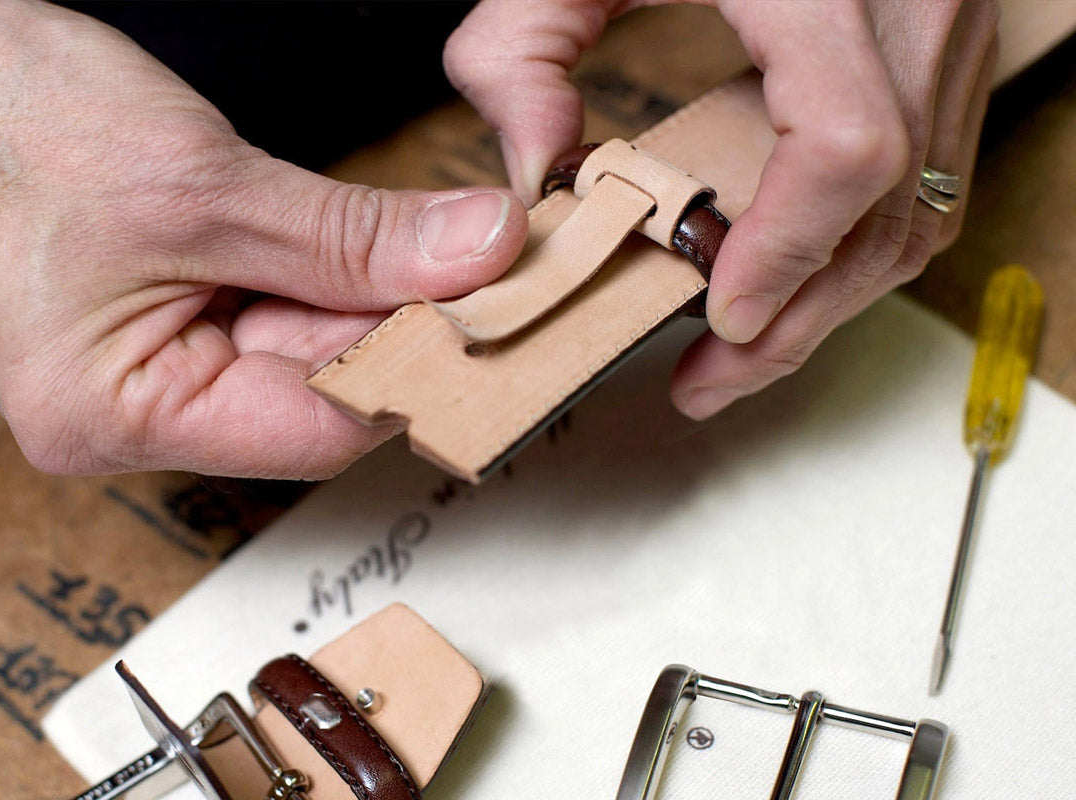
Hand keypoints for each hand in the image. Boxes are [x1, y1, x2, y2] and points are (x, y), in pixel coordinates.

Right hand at [0, 0, 526, 478]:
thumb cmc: (11, 121)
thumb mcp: (205, 185)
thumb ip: (353, 235)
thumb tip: (479, 254)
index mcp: (118, 416)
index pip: (312, 428)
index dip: (412, 373)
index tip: (494, 316)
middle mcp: (140, 414)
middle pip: (318, 389)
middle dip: (404, 324)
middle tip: (491, 263)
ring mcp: (157, 367)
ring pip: (310, 347)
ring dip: (377, 292)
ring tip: (449, 242)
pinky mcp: (175, 319)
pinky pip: (282, 309)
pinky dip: (338, 272)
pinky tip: (391, 240)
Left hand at [444, 0, 997, 417]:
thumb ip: (519, 50)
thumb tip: (532, 174)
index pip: (844, 148)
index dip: (786, 252)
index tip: (720, 317)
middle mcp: (915, 8)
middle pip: (889, 212)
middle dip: (800, 318)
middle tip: (713, 378)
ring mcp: (951, 32)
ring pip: (921, 213)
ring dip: (834, 299)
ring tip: (745, 348)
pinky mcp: (952, 51)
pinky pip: (931, 181)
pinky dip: (863, 248)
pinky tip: (792, 276)